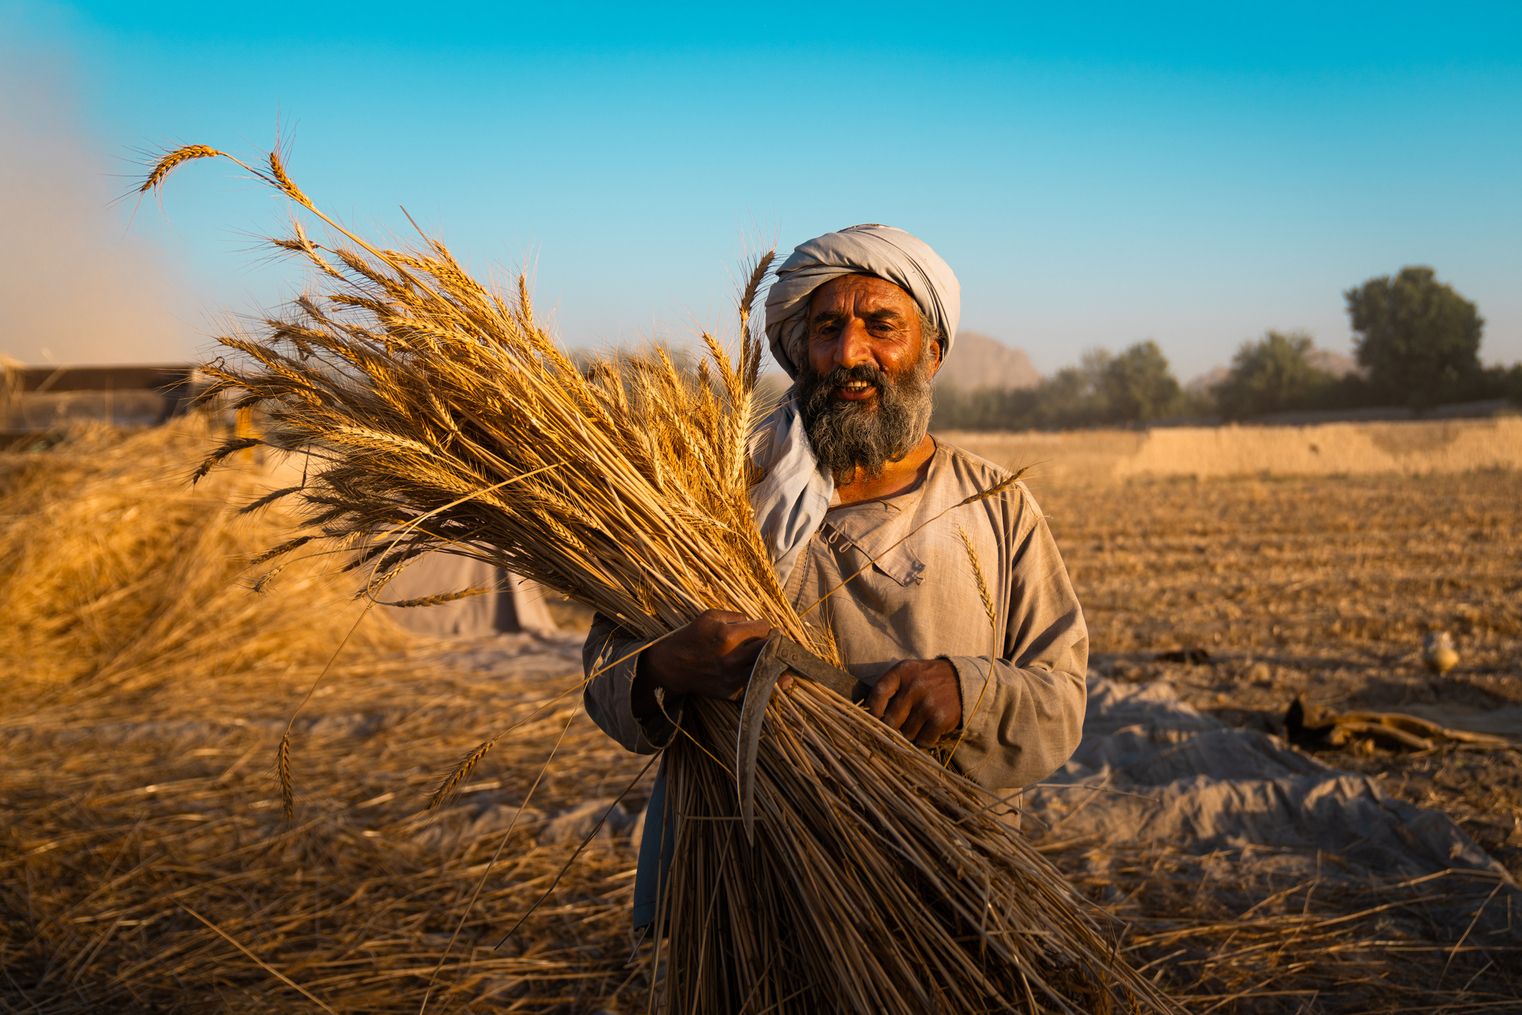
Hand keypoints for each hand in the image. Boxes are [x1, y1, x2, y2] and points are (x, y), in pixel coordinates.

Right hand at [639, 609, 773, 701]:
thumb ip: (736, 616)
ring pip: (767, 669)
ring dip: (769, 661)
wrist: (671, 667)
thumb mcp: (709, 616)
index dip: (765, 627)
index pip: (764, 629)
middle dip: (772, 643)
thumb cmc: (690, 637)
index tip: (762, 629)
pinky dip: (758, 676)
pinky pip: (754, 683)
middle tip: (771, 641)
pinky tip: (756, 670)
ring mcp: (733, 678)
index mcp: (728, 636)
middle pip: (769, 649)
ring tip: (769, 656)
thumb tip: (755, 622)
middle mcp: (733, 659)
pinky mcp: (731, 692)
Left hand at [867, 659, 960, 745]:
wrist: (963, 680)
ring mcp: (928, 703)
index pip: (878, 693)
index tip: (875, 718)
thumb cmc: (928, 679)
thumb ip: (889, 688)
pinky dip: (924, 740)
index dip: (873, 710)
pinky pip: (923, 740)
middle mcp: (914, 686)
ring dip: (910, 734)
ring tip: (918, 724)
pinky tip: (929, 730)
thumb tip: (864, 714)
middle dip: (893, 727)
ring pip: (906, 733)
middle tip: (900, 725)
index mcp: (902, 672)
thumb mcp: (908, 673)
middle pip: (890, 720)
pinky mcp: (940, 718)